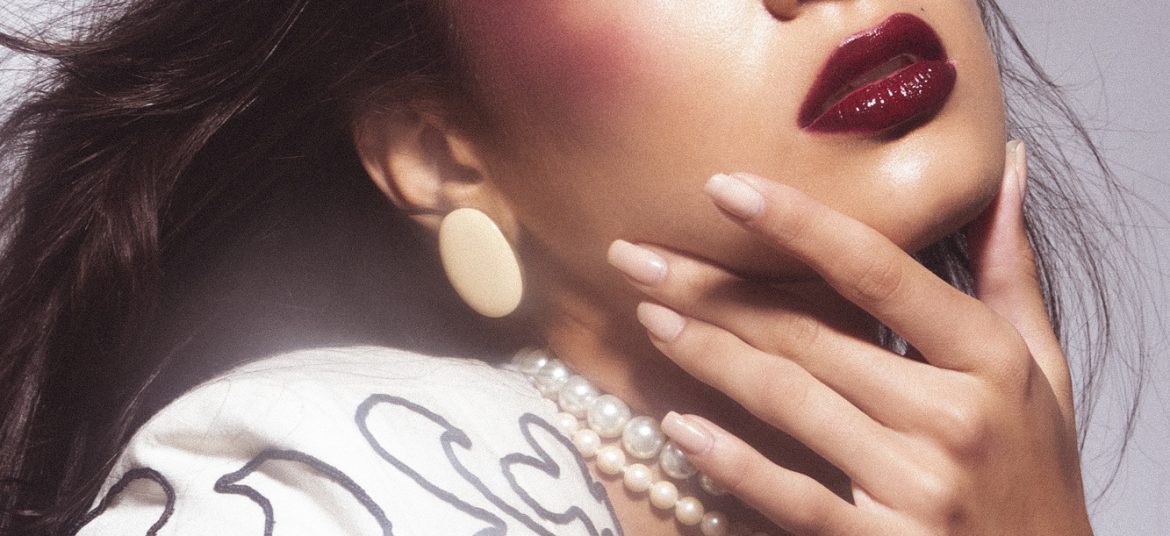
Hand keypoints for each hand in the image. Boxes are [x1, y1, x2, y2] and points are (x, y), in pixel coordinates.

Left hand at [606, 142, 1092, 534]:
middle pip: (809, 335)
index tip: (725, 187)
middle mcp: (953, 417)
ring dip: (710, 356)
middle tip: (637, 255)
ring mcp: (918, 486)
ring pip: (789, 403)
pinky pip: (794, 497)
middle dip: (713, 290)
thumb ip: (1012, 269)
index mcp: (989, 357)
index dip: (799, 225)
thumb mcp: (1042, 368)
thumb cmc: (1037, 470)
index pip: (879, 274)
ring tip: (650, 316)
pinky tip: (679, 427)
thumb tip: (1004, 166)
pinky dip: (734, 461)